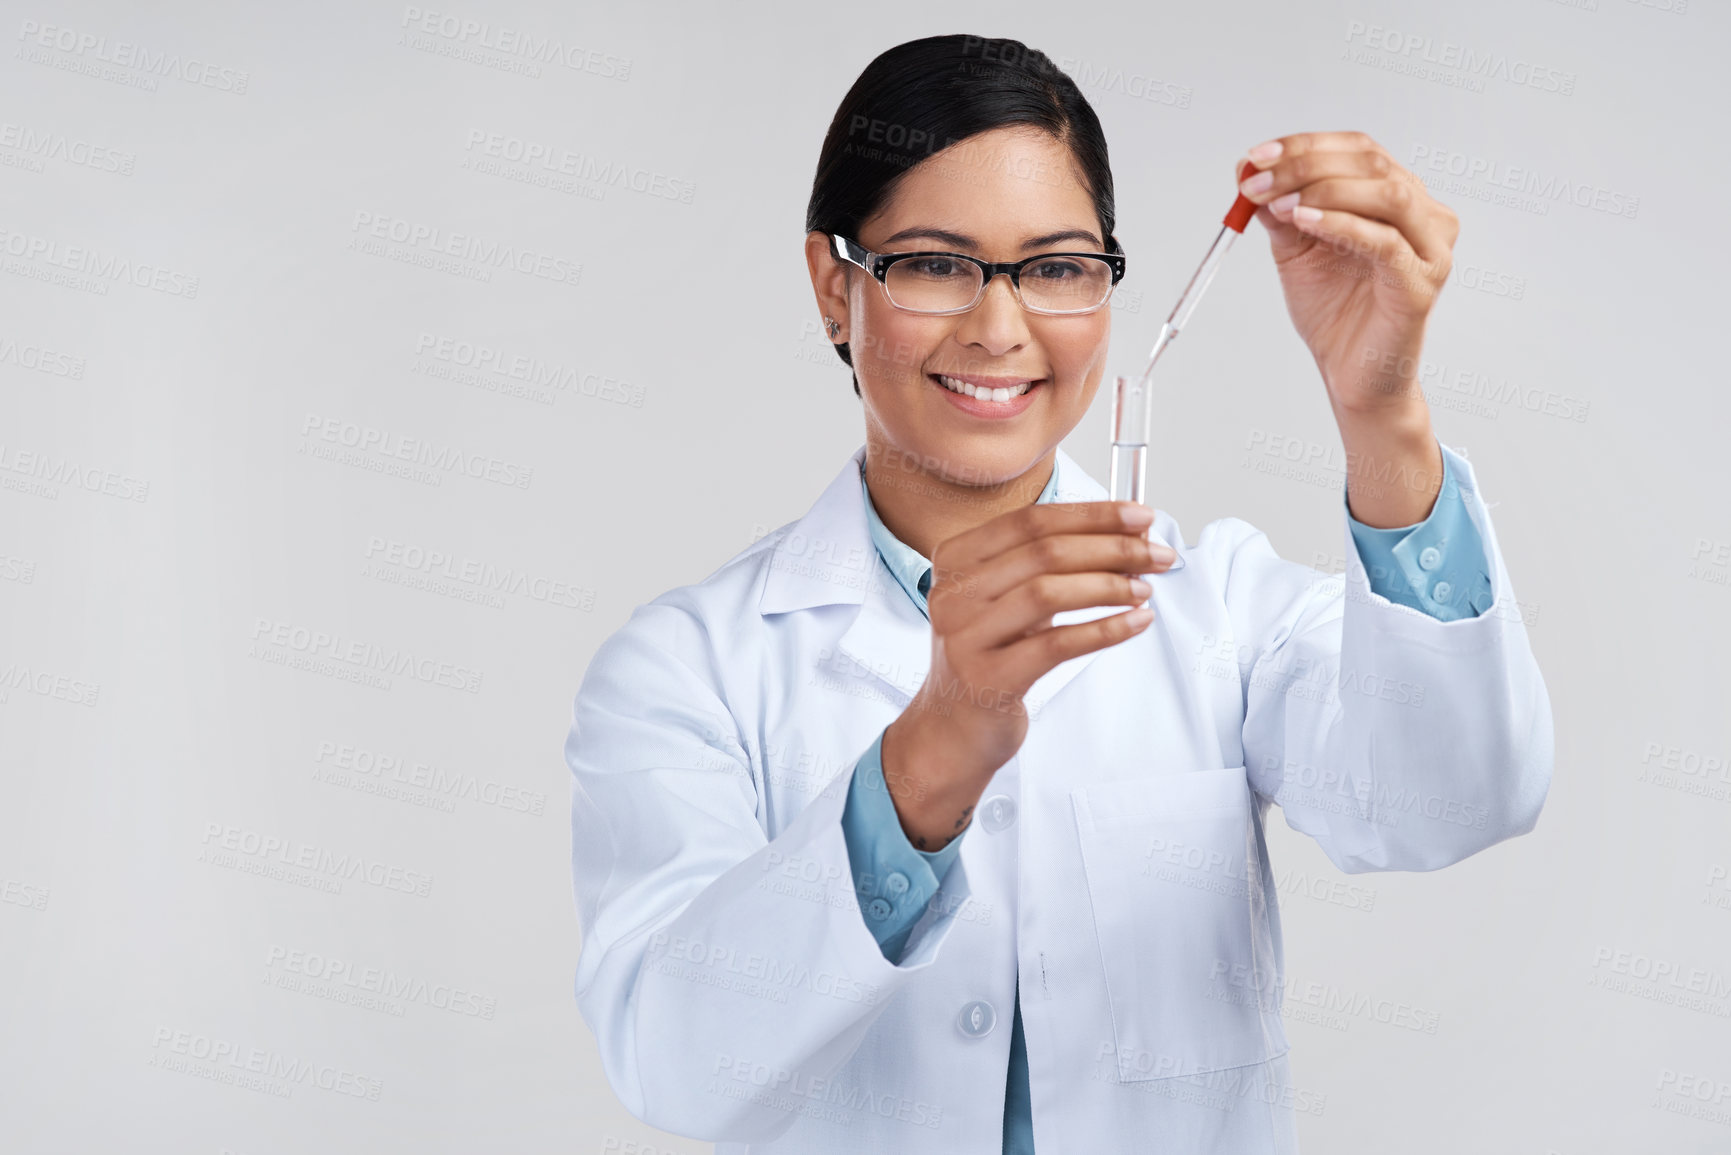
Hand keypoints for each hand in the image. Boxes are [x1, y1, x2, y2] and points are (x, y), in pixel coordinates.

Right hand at [879, 502, 1177, 849]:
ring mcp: (965, 636)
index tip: (1140, 515)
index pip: (1030, 521)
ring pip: (1049, 593)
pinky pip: (1057, 645)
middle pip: (1044, 552)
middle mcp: (952, 592)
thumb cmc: (991, 655)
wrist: (953, 727)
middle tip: (1157, 554)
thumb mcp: (1007, 598)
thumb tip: (1126, 535)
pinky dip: (1105, 630)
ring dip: (1110, 586)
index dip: (1092, 514)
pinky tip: (1135, 623)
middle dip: (1112, 548)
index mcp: (955, 559)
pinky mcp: (988, 678)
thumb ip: (1050, 564)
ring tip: (1145, 590)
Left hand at [1234, 132, 1459, 417]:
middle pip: (1371, 164)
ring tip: (1276, 203)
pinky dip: (1341, 223)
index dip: (1306, 146)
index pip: (1358, 150)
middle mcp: (1424, 214)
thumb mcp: (1296, 249)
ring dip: (1324, 189)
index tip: (1255, 156)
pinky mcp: (1422, 282)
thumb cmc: (1334, 312)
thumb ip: (1279, 208)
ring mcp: (1430, 247)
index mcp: (1398, 198)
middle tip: (1255, 182)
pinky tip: (1303, 220)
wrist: (1350, 375)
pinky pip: (1385, 241)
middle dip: (1306, 166)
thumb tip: (1246, 169)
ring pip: (1386, 193)